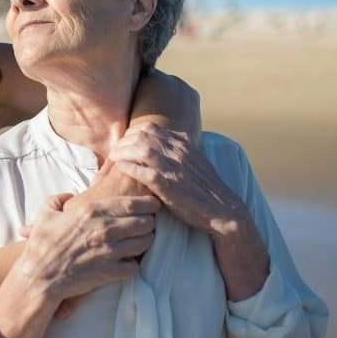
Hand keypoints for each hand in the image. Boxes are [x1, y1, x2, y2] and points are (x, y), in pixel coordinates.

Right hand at [18, 192, 159, 301]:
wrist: (39, 275)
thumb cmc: (41, 244)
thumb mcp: (46, 212)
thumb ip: (59, 199)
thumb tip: (69, 196)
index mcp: (92, 211)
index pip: (131, 204)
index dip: (147, 203)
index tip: (153, 204)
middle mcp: (105, 229)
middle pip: (144, 222)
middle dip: (149, 221)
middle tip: (148, 223)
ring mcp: (109, 251)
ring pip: (145, 242)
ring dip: (146, 241)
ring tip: (142, 241)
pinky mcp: (109, 272)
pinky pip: (135, 266)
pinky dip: (134, 264)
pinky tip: (128, 262)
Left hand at [108, 123, 247, 237]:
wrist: (222, 209)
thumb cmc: (205, 188)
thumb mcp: (194, 160)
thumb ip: (179, 149)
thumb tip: (166, 140)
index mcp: (183, 143)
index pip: (150, 128)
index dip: (133, 132)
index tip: (125, 140)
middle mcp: (178, 151)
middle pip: (142, 136)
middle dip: (124, 141)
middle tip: (115, 150)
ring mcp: (173, 167)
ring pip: (140, 150)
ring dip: (123, 152)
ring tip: (114, 157)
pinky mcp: (168, 185)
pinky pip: (142, 171)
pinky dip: (128, 167)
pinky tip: (119, 168)